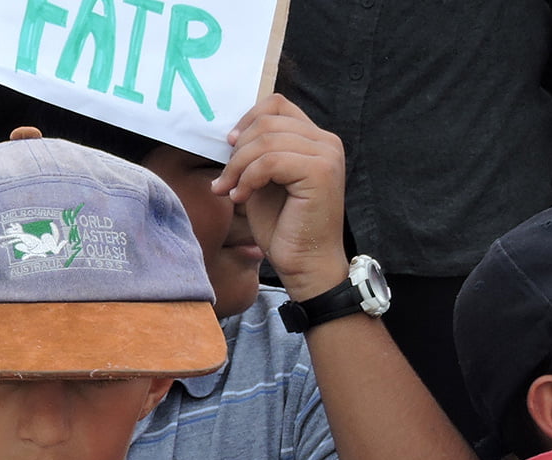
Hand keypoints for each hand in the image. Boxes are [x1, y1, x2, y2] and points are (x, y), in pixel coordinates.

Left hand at [211, 93, 348, 301]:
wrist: (305, 262)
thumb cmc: (283, 226)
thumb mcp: (263, 180)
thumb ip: (256, 154)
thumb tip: (232, 134)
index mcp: (315, 138)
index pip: (276, 104)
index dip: (246, 121)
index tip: (229, 146)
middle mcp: (326, 140)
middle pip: (267, 121)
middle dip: (237, 151)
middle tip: (224, 181)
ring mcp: (326, 154)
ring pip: (265, 140)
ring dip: (237, 168)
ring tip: (229, 192)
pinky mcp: (320, 171)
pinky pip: (270, 161)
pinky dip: (247, 179)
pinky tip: (240, 198)